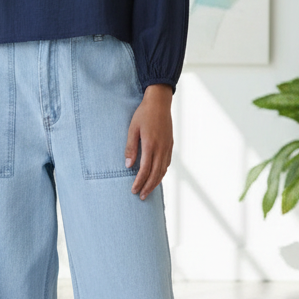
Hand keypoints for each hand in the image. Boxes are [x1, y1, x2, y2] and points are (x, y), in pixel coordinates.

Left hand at [125, 84, 173, 199]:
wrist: (159, 102)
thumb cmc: (143, 114)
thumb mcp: (132, 129)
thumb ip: (130, 148)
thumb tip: (128, 166)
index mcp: (151, 145)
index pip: (145, 170)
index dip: (139, 182)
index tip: (133, 190)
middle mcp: (161, 148)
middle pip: (156, 174)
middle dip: (148, 187)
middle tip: (140, 196)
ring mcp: (167, 147)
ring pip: (163, 170)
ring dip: (156, 182)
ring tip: (148, 190)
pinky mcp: (170, 144)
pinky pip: (167, 163)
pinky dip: (162, 173)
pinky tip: (157, 176)